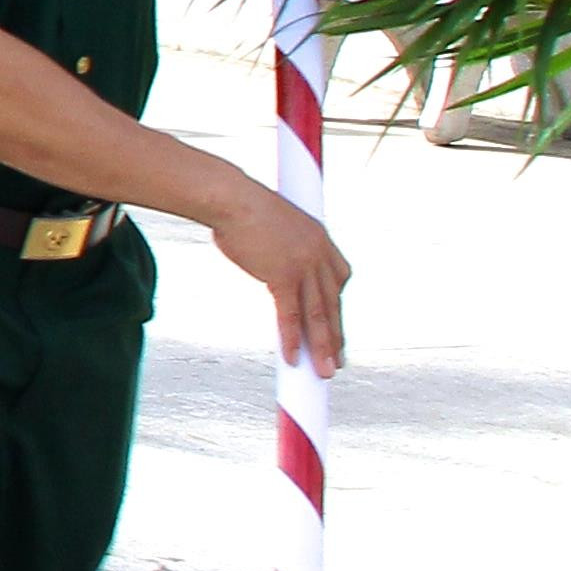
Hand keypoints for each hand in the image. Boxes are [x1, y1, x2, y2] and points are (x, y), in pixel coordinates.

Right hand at [208, 182, 348, 378]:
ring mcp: (303, 265)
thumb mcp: (275, 227)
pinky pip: (290, 315)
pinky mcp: (283, 275)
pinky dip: (292, 339)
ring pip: (318, 315)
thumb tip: (270, 264)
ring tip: (326, 372)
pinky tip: (292, 358)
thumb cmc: (243, 209)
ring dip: (323, 347)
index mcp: (321, 240)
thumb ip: (282, 249)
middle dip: (336, 337)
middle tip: (338, 362)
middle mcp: (319, 254)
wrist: (231, 198)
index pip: (339, 281)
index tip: (337, 327)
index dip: (337, 308)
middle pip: (332, 303)